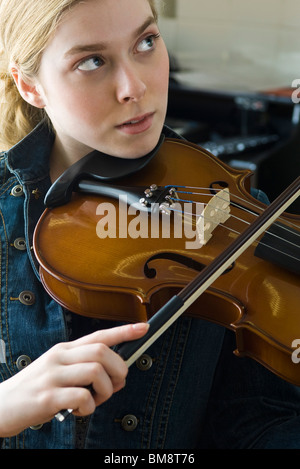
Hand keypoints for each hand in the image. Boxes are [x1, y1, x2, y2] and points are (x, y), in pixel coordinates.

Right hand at [0, 322, 148, 436]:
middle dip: (118, 369)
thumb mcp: (57, 372)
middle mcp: (59, 358)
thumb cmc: (34, 390)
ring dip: (105, 391)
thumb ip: (84, 370)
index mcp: (64, 350)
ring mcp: (52, 376)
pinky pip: (81, 397)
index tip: (143, 328)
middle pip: (102, 351)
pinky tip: (80, 410)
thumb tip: (116, 377)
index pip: (98, 335)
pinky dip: (89, 407)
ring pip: (96, 371)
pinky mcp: (46, 397)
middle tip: (115, 386)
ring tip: (95, 401)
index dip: (123, 331)